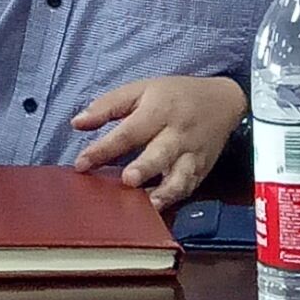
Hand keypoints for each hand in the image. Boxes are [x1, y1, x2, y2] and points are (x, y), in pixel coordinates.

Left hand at [71, 75, 247, 209]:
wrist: (222, 101)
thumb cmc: (174, 95)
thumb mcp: (140, 89)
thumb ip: (107, 106)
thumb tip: (77, 124)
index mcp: (158, 110)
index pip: (129, 131)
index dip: (104, 149)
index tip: (82, 164)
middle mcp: (177, 133)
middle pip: (160, 153)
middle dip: (145, 168)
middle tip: (128, 180)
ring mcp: (192, 154)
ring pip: (180, 176)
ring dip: (163, 192)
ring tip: (146, 205)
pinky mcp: (202, 170)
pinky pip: (189, 188)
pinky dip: (175, 199)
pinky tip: (158, 209)